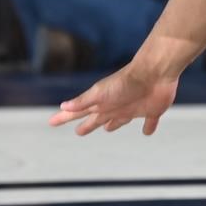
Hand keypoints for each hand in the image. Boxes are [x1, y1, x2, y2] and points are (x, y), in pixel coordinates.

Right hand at [49, 64, 179, 135]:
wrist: (154, 73)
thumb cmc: (125, 82)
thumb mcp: (100, 93)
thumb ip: (83, 101)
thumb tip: (63, 107)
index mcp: (100, 104)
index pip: (77, 113)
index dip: (64, 118)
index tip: (51, 122)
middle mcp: (115, 107)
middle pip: (97, 119)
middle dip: (88, 125)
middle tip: (79, 132)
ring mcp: (133, 108)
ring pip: (120, 120)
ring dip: (114, 124)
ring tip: (108, 128)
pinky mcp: (151, 110)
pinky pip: (149, 122)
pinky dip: (148, 127)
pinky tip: (148, 131)